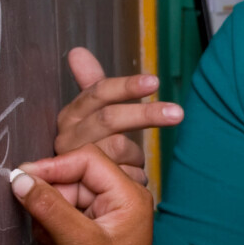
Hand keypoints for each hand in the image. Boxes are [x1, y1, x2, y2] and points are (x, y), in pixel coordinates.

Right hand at [11, 146, 163, 244]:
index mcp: (127, 196)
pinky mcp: (83, 239)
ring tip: (48, 240)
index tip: (20, 179)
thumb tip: (19, 179)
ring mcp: (99, 221)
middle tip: (34, 218)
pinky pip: (56, 218)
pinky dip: (46, 229)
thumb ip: (50, 208)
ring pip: (60, 198)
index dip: (53, 167)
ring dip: (45, 215)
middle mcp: (116, 203)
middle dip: (48, 195)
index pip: (86, 160)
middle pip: (71, 177)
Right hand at [54, 50, 183, 182]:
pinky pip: (125, 177)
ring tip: (135, 164)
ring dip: (136, 156)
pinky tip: (132, 180)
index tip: (155, 82)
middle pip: (111, 119)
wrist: (65, 193)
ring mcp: (72, 162)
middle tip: (178, 113)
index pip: (99, 92)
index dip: (127, 86)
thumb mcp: (87, 115)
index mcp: (71, 114)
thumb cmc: (86, 147)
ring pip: (119, 148)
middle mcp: (67, 136)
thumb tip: (77, 51)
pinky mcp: (82, 190)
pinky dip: (135, 177)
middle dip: (146, 114)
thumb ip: (88, 84)